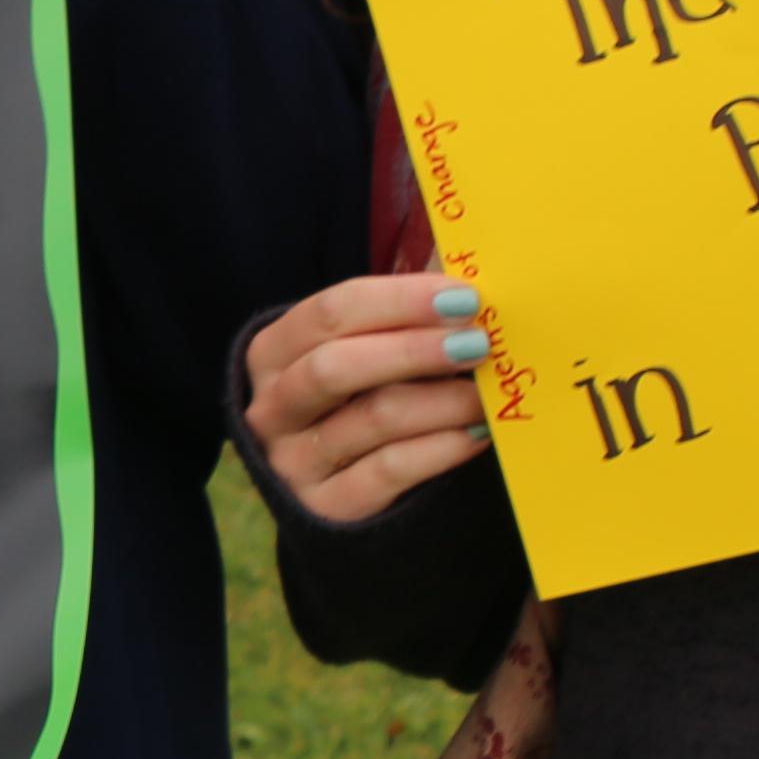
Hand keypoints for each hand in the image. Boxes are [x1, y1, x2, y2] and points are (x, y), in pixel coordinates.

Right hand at [240, 269, 494, 526]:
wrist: (331, 490)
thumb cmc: (356, 399)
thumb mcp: (361, 349)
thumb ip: (404, 305)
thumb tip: (464, 248)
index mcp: (273, 353)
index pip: (329, 312)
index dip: (398, 299)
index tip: (463, 295)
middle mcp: (271, 408)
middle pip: (337, 366)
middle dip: (416, 349)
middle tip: (478, 341)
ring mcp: (292, 463)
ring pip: (372, 419)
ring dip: (443, 400)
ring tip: (487, 391)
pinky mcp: (325, 510)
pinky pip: (389, 472)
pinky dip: (442, 448)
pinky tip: (478, 433)